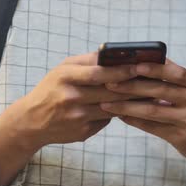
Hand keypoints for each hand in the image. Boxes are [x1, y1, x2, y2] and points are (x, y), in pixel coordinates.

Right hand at [0, 52, 140, 151]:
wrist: (32, 121)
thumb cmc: (51, 89)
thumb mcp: (62, 70)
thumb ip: (87, 61)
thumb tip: (115, 53)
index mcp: (65, 78)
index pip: (97, 73)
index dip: (120, 71)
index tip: (138, 66)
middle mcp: (71, 98)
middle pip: (110, 92)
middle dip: (133, 86)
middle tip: (153, 80)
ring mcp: (78, 118)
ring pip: (112, 107)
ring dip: (132, 101)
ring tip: (150, 93)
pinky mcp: (84, 132)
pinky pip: (107, 120)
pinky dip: (119, 113)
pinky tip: (133, 108)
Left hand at [99, 59, 185, 162]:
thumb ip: (168, 78)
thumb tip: (136, 61)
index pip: (174, 72)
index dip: (153, 68)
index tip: (131, 65)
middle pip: (160, 90)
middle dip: (132, 86)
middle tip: (109, 83)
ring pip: (152, 110)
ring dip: (126, 106)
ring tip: (106, 102)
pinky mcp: (181, 137)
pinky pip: (152, 127)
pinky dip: (133, 120)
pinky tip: (119, 116)